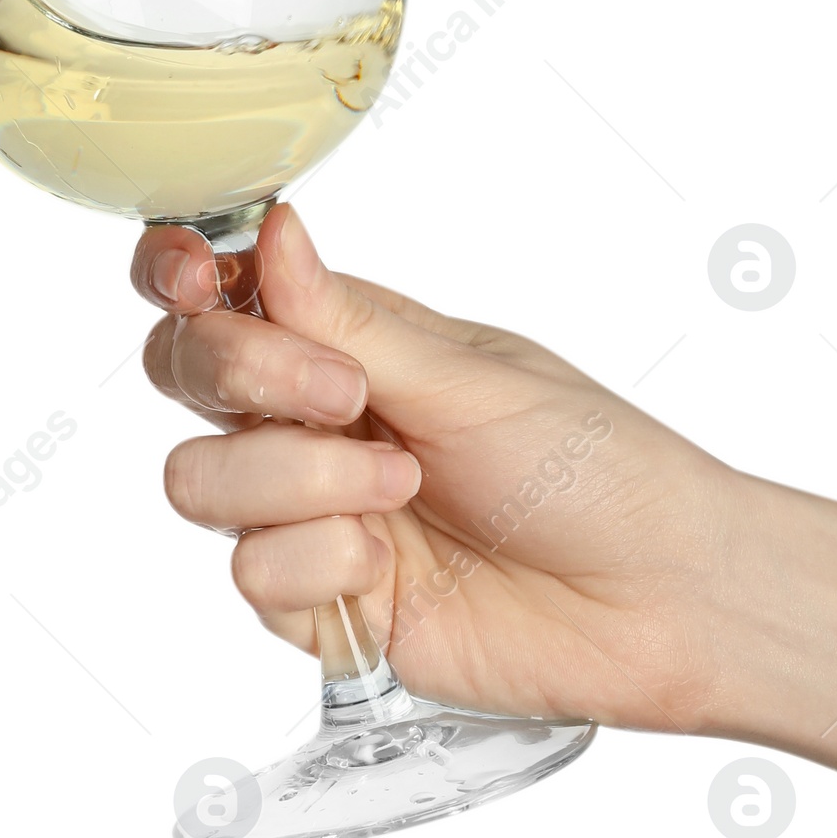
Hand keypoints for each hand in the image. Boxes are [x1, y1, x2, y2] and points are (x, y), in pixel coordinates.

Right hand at [133, 204, 740, 731]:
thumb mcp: (473, 378)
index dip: (179, 274)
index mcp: (353, 339)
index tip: (196, 276)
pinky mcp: (321, 605)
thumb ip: (351, 322)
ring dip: (296, 480)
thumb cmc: (594, 465)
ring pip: (198, 480)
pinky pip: (250, 575)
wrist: (657, 600)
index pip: (222, 290)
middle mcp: (316, 420)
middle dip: (241, 374)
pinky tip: (389, 566)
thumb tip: (271, 232)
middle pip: (185, 374)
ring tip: (401, 487)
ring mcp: (312, 513)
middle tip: (343, 393)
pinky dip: (318, 565)